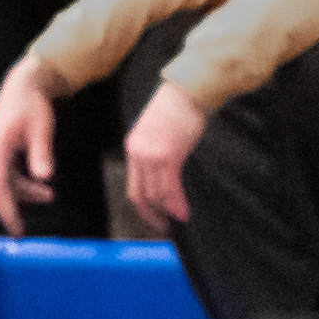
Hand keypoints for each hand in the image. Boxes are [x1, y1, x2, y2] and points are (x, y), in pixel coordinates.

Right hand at [0, 57, 59, 227]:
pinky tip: (40, 187)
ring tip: (48, 198)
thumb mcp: (42, 129)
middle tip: (20, 231)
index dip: (6, 208)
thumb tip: (44, 178)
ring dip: (22, 194)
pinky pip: (7, 174)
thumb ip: (42, 154)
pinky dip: (21, 184)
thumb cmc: (32, 105)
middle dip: (8, 209)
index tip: (15, 227)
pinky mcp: (0, 150)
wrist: (24, 85)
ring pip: (3, 182)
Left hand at [120, 83, 207, 224]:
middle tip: (164, 225)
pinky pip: (170, 187)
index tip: (152, 216)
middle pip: (141, 192)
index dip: (142, 204)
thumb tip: (163, 173)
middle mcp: (138, 154)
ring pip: (156, 192)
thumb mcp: (156, 133)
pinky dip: (176, 203)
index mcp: (133, 148)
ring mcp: (152, 156)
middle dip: (152, 212)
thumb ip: (155, 152)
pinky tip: (183, 213)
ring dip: (168, 209)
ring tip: (179, 218)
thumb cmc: (174, 110)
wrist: (184, 93)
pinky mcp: (170, 156)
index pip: (133, 184)